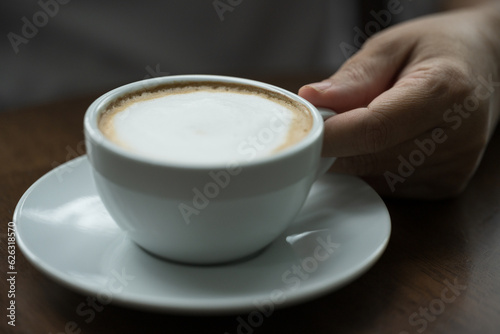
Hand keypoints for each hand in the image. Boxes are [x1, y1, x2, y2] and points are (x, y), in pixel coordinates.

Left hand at [299, 4, 499, 198]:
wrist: (483, 68)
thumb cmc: (437, 50)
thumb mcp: (393, 45)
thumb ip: (355, 77)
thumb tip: (313, 100)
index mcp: (446, 92)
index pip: (374, 129)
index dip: (330, 135)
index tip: (301, 133)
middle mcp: (457, 137)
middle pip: (370, 157)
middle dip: (334, 144)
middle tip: (325, 121)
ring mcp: (453, 167)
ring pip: (373, 175)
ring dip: (352, 154)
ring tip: (364, 121)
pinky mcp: (445, 186)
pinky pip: (386, 184)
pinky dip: (370, 165)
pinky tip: (383, 141)